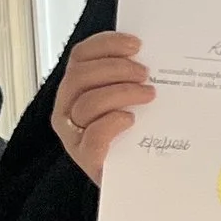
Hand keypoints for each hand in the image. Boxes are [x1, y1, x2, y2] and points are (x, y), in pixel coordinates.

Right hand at [50, 30, 154, 183]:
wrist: (137, 176)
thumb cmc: (134, 134)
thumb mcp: (130, 97)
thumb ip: (132, 76)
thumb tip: (153, 54)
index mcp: (75, 87)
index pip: (81, 55)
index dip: (107, 44)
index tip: (136, 44)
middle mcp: (67, 108)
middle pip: (81, 76)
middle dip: (117, 68)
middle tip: (145, 74)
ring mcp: (73, 135)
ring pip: (87, 103)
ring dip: (122, 93)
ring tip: (148, 95)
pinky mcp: (85, 159)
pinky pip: (93, 137)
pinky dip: (112, 123)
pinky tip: (130, 120)